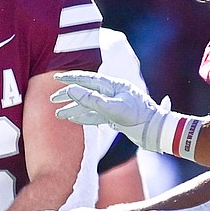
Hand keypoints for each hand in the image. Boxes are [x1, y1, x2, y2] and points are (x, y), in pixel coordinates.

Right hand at [51, 70, 171, 151]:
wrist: (157, 132)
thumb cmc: (140, 117)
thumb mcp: (114, 108)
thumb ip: (92, 100)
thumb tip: (72, 90)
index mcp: (114, 86)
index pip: (88, 80)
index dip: (71, 79)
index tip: (56, 78)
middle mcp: (113, 94)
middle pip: (86, 92)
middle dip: (69, 95)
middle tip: (52, 99)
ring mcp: (114, 106)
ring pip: (89, 106)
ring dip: (74, 109)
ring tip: (58, 114)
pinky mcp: (116, 118)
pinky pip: (96, 117)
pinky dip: (84, 118)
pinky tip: (73, 119)